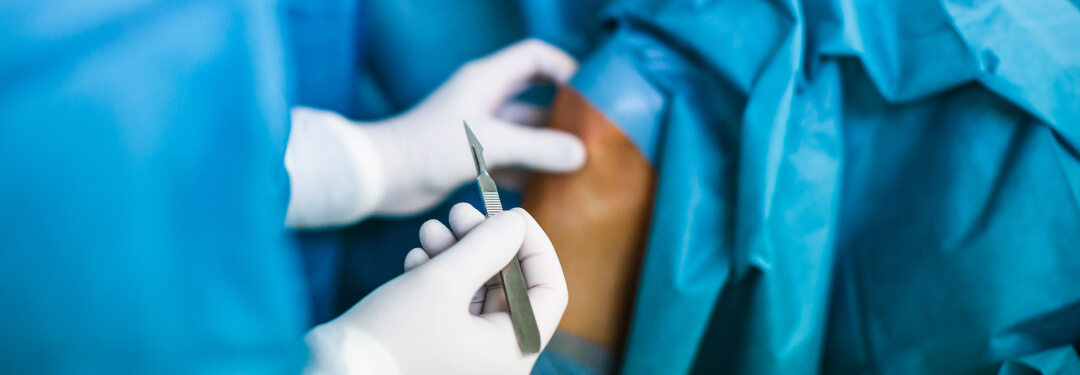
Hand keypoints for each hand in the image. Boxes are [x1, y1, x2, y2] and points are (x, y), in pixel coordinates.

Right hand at [304, 205, 567, 374]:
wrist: (327, 374)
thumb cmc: (388, 337)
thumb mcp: (442, 281)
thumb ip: (487, 246)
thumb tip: (516, 223)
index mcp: (513, 353)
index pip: (550, 291)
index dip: (535, 246)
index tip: (509, 214)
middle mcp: (496, 359)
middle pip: (511, 286)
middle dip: (485, 242)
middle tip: (458, 211)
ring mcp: (466, 356)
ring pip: (478, 290)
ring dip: (457, 253)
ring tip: (428, 231)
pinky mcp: (436, 348)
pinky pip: (452, 305)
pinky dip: (438, 275)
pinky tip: (414, 259)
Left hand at [365, 39, 585, 214]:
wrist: (380, 177)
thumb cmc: (427, 149)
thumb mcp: (489, 144)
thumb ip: (536, 148)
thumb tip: (581, 154)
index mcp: (487, 80)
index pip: (536, 57)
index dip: (565, 68)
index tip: (591, 93)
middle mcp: (485, 100)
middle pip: (537, 97)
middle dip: (564, 116)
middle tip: (594, 137)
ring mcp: (479, 129)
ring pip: (525, 133)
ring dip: (548, 148)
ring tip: (579, 168)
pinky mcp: (472, 157)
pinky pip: (511, 159)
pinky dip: (529, 172)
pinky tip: (550, 190)